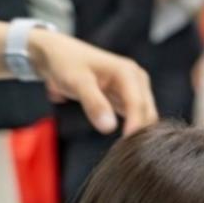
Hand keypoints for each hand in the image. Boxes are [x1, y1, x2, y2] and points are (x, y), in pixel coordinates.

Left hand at [26, 29, 155, 134]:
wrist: (55, 52)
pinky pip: (136, 115)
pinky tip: (122, 139)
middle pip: (148, 112)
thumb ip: (93, 104)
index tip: (128, 145)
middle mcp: (136, 79)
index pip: (139, 105)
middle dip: (140, 131)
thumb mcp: (76, 82)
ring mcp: (134, 87)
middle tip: (125, 150)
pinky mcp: (128, 95)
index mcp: (128, 73)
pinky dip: (132, 127)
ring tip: (124, 147)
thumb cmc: (65, 62)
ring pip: (145, 115)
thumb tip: (109, 128)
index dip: (135, 126)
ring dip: (137, 130)